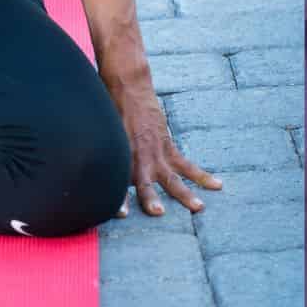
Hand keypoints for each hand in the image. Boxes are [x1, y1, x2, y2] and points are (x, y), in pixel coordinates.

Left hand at [107, 77, 221, 217]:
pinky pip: (187, 165)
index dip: (119, 201)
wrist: (127, 91)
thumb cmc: (109, 119)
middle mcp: (139, 159)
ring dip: (185, 194)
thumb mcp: (102, 142)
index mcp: (121, 160)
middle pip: (146, 184)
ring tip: (199, 207)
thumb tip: (89, 182)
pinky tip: (217, 184)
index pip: (118, 185)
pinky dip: (202, 176)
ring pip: (173, 179)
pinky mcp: (168, 147)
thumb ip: (102, 162)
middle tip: (158, 212)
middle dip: (151, 199)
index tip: (121, 215)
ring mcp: (156, 154)